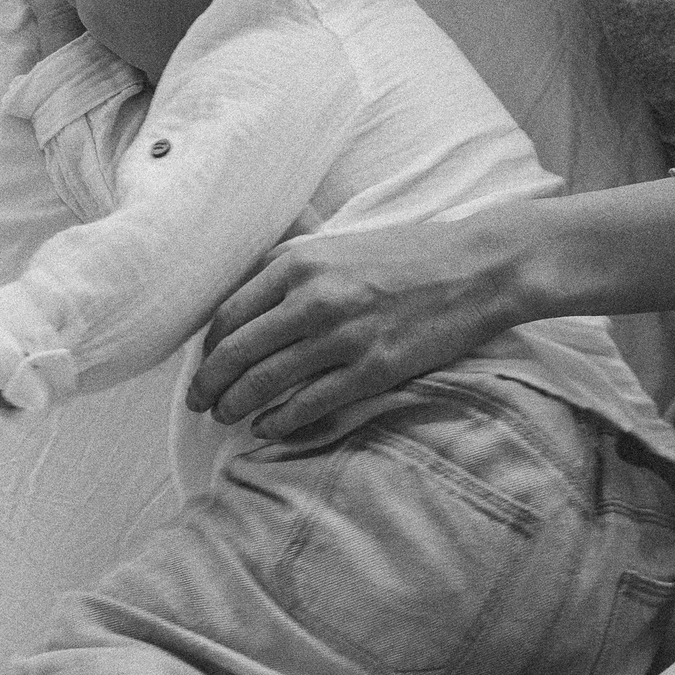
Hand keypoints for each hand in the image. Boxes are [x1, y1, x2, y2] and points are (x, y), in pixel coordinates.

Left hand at [186, 214, 516, 439]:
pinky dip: (280, 421)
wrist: (476, 268)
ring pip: (267, 381)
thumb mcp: (337, 246)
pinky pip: (311, 404)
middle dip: (210, 383)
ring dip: (238, 405)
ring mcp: (344, 336)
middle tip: (198, 402)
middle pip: (238, 351)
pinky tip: (267, 428)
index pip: (230, 313)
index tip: (203, 364)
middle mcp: (314, 298)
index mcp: (299, 263)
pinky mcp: (374, 369)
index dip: (208, 348)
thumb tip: (244, 303)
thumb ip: (291, 270)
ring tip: (225, 417)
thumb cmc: (406, 254)